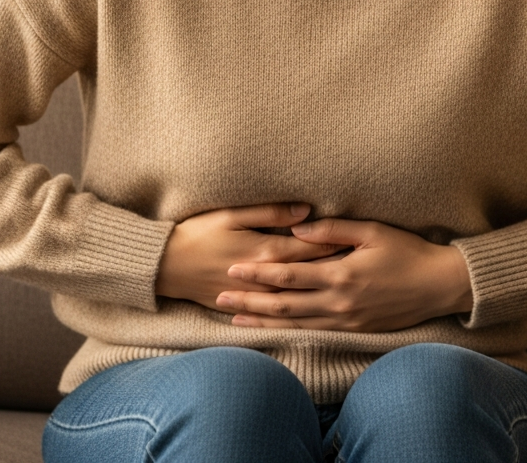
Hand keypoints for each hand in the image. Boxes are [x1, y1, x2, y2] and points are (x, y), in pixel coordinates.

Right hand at [155, 203, 347, 309]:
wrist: (163, 265)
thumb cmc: (197, 232)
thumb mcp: (232, 214)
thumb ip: (270, 211)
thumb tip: (305, 211)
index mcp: (265, 251)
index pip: (310, 249)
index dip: (335, 245)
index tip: (359, 243)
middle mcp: (264, 279)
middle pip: (308, 276)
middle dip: (334, 272)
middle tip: (364, 270)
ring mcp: (253, 297)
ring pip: (296, 300)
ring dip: (319, 295)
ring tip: (346, 292)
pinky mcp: (243, 307)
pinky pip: (275, 316)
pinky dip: (295, 315)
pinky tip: (311, 316)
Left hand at [214, 217, 473, 331]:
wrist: (438, 285)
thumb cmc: (407, 251)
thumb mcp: (372, 231)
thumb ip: (332, 229)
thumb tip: (296, 227)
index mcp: (340, 274)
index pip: (289, 274)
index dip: (259, 272)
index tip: (234, 268)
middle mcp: (338, 302)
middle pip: (283, 303)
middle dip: (249, 300)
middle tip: (219, 296)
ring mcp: (345, 320)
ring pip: (294, 323)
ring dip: (262, 320)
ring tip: (235, 317)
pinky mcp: (353, 329)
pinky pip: (312, 331)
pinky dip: (287, 329)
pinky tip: (272, 328)